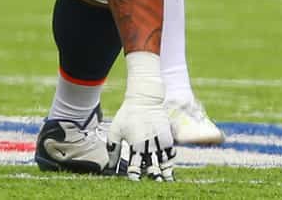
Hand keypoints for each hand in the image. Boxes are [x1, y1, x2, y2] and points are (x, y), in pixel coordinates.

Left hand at [105, 51, 174, 181]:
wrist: (144, 99)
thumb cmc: (127, 114)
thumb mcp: (115, 130)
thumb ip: (113, 148)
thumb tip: (110, 165)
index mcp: (135, 146)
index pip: (135, 168)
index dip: (135, 176)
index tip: (134, 179)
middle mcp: (149, 146)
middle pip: (152, 169)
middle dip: (152, 177)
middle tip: (152, 182)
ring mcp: (160, 142)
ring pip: (164, 164)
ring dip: (164, 173)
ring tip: (164, 180)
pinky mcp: (168, 137)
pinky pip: (171, 154)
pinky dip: (170, 162)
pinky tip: (169, 167)